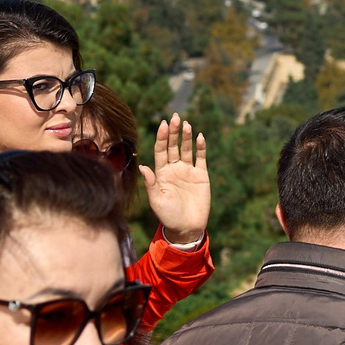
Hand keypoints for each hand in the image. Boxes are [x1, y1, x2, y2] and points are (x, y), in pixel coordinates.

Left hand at [141, 115, 210, 245]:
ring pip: (187, 149)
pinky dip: (201, 148)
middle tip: (175, 117)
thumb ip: (151, 183)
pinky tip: (200, 137)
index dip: (161, 137)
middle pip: (173, 146)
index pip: (161, 150)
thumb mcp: (156, 201)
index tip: (162, 124)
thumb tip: (142, 166)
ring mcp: (188, 171)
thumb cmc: (168, 216)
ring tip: (186, 124)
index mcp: (161, 173)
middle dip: (173, 132)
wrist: (187, 227)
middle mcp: (174, 169)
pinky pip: (201, 159)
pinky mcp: (201, 176)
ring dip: (186, 137)